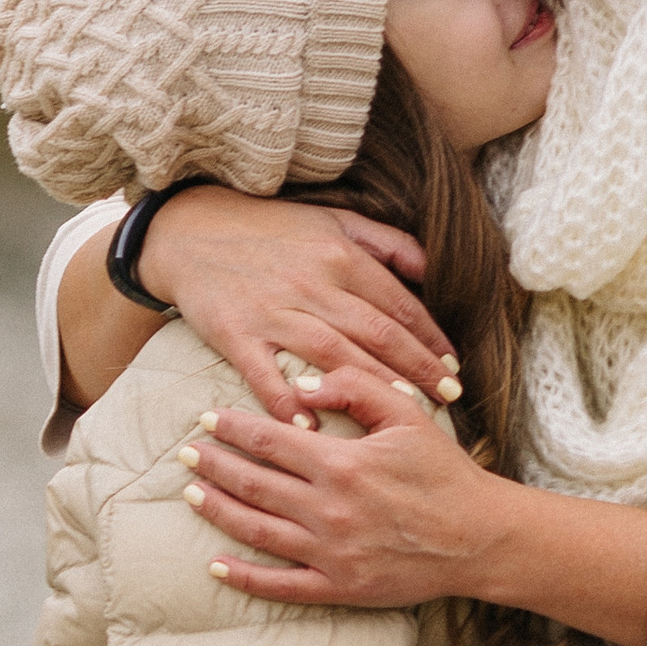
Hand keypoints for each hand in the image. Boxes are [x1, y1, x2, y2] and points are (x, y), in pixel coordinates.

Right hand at [138, 187, 458, 407]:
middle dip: (420, 369)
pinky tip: (312, 426)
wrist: (190, 231)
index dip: (432, 339)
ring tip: (405, 410)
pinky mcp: (237, 334)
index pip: (400, 306)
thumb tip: (434, 269)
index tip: (455, 368)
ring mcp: (274, 311)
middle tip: (450, 398)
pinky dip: (289, 401)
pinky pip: (266, 374)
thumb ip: (386, 243)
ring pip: (335, 355)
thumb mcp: (334, 219)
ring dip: (373, 385)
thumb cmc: (270, 229)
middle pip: (377, 334)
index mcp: (340, 256)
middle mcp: (313, 284)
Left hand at [185, 366, 501, 608]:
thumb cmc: (444, 474)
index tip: (207, 418)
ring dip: (219, 511)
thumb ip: (356, 388)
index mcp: (342, 464)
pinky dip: (244, 578)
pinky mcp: (339, 588)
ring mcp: (331, 554)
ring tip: (191, 494)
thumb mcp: (408, 415)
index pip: (270, 440)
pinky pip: (281, 586)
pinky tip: (217, 566)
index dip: (233, 428)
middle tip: (185, 453)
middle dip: (214, 465)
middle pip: (253, 484)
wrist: (480, 539)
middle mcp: (329, 510)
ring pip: (257, 531)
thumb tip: (302, 384)